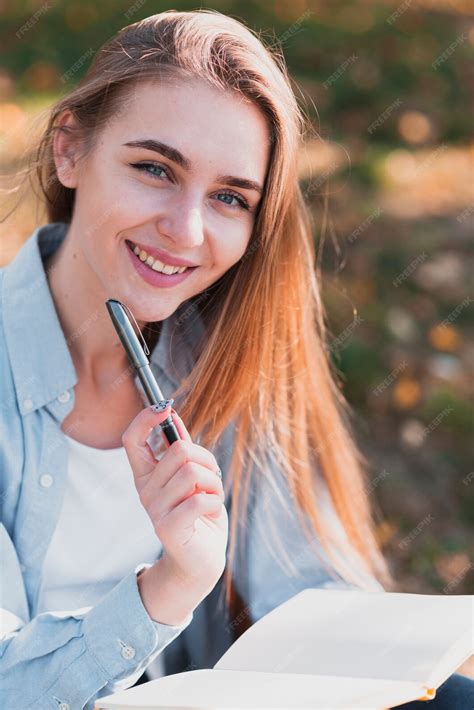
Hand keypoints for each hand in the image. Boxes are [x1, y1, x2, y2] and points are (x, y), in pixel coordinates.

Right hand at [122, 403, 227, 599]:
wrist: (202, 560)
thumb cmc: (198, 514)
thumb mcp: (191, 477)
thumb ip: (179, 449)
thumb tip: (170, 416)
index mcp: (146, 475)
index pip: (132, 439)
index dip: (144, 418)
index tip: (164, 408)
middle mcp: (145, 490)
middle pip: (179, 450)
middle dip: (207, 460)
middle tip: (211, 479)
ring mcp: (154, 509)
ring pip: (193, 472)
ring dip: (213, 483)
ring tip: (210, 497)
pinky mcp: (168, 527)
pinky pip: (200, 498)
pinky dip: (215, 501)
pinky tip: (211, 512)